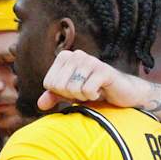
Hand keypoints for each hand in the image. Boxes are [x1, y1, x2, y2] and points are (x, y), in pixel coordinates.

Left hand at [37, 50, 152, 110]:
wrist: (120, 93)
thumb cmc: (92, 90)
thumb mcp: (69, 94)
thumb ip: (53, 96)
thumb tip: (40, 104)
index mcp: (64, 57)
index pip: (49, 83)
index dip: (61, 93)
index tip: (75, 89)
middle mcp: (76, 54)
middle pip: (59, 86)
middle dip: (72, 95)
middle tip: (85, 90)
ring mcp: (90, 60)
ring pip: (73, 89)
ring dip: (83, 96)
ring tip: (94, 89)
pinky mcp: (103, 70)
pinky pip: (87, 91)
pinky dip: (93, 96)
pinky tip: (101, 90)